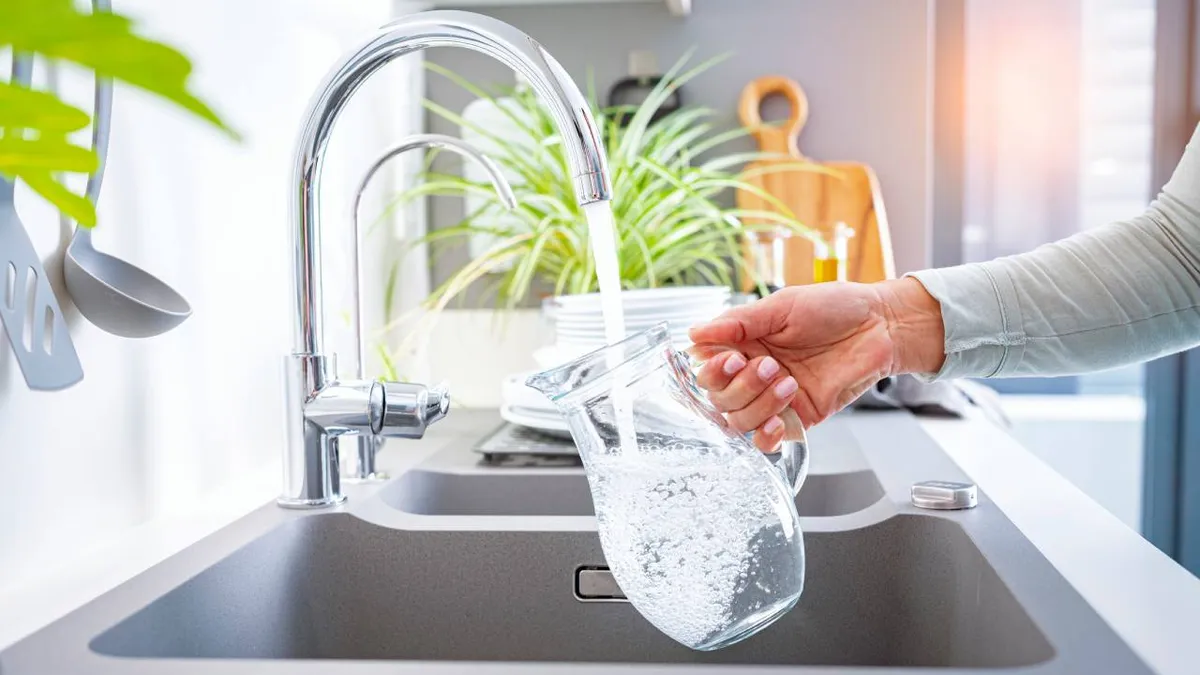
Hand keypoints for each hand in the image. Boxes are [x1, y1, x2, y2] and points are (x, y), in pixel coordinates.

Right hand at [689, 279, 944, 444]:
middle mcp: (754, 373)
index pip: (706, 367)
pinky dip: (766, 437)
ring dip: (758, 404)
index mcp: (744, 343)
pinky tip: (779, 421)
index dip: (712, 370)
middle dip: (741, 386)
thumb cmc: (835, 307)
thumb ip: (739, 322)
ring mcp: (774, 398)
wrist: (881, 325)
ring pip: (739, 420)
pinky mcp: (799, 417)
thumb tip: (694, 333)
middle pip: (719, 399)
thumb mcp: (782, 306)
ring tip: (788, 382)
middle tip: (770, 366)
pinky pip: (767, 441)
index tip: (732, 358)